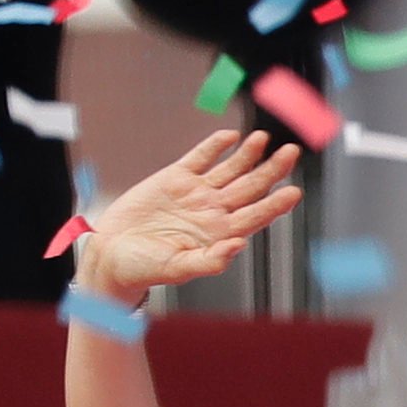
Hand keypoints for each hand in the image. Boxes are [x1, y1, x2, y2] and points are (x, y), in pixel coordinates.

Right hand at [74, 129, 302, 307]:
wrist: (112, 254)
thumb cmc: (146, 269)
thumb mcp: (179, 269)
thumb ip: (211, 260)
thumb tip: (239, 245)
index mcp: (220, 234)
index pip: (256, 216)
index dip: (275, 204)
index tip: (294, 192)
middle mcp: (213, 211)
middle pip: (250, 187)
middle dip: (272, 170)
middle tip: (292, 153)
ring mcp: (196, 193)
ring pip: (229, 169)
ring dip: (248, 154)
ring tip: (264, 139)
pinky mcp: (174, 178)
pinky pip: (199, 158)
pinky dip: (214, 146)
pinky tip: (230, 137)